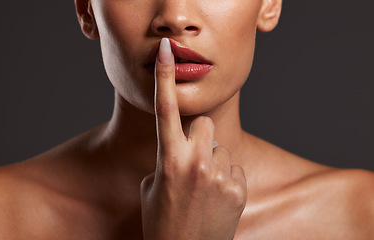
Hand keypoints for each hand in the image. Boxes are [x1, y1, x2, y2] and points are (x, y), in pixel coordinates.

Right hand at [140, 38, 246, 239]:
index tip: (165, 51)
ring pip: (220, 147)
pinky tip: (216, 198)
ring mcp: (220, 176)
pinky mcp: (238, 189)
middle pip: (204, 123)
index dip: (164, 77)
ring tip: (203, 188)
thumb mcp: (153, 186)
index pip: (164, 109)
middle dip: (198, 137)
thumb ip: (167, 159)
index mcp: (168, 159)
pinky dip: (226, 178)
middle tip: (191, 161)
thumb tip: (184, 146)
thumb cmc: (162, 221)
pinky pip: (233, 168)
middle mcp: (195, 162)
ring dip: (212, 161)